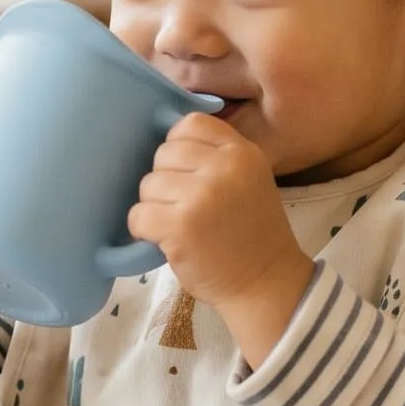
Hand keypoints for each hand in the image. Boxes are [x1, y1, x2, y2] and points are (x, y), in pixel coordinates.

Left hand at [127, 114, 315, 366]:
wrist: (265, 282)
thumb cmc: (250, 233)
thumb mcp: (248, 179)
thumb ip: (216, 155)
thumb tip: (166, 139)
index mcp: (242, 152)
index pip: (190, 123)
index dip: (178, 147)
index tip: (185, 173)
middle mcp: (224, 167)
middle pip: (164, 153)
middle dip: (165, 180)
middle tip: (184, 207)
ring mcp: (202, 195)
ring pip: (148, 184)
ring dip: (154, 206)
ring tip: (179, 225)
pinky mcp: (181, 226)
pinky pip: (138, 214)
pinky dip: (143, 229)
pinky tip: (163, 240)